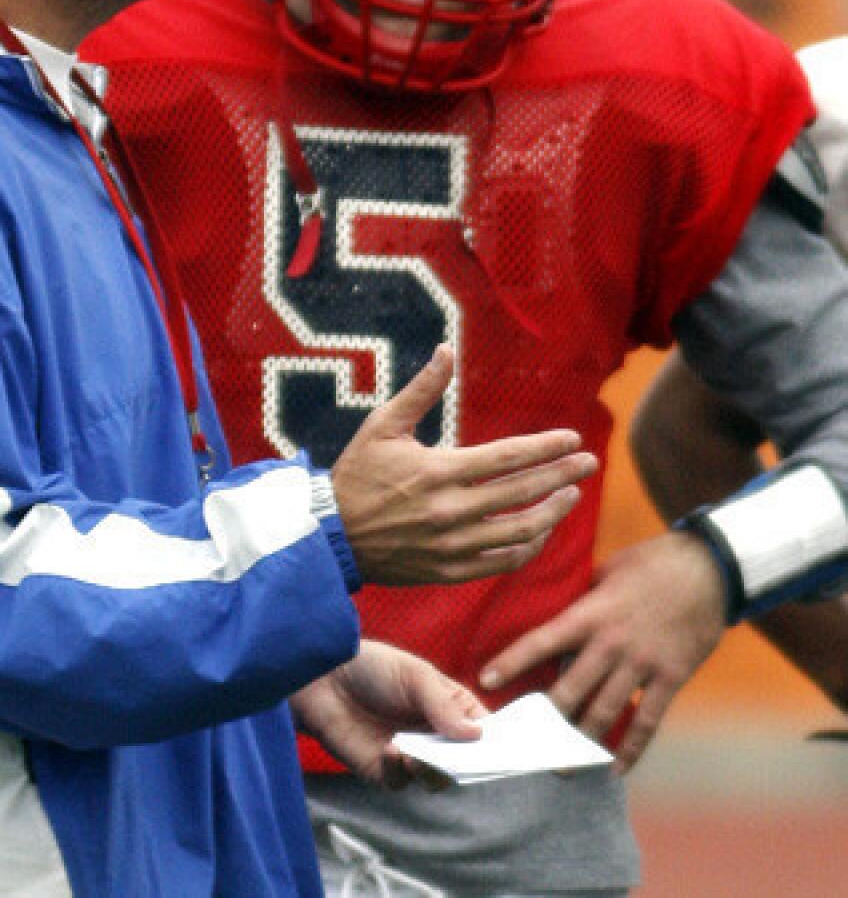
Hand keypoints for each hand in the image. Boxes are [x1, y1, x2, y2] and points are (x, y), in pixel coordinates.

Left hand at [291, 639, 485, 787]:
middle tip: (466, 760)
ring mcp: (409, 754)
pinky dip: (399, 769)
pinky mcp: (382, 769)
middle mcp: (433, 734)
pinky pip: (400, 782)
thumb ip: (443, 703)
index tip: (509, 751)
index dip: (496, 742)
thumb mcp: (413, 674)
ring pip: (435, 778)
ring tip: (420, 755)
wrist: (321, 675)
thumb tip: (477, 734)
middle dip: (467, 763)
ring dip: (433, 770)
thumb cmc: (371, 666)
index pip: (482, 730)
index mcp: (448, 707)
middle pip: (463, 761)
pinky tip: (391, 750)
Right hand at [331, 345, 596, 584]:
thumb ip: (421, 390)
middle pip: (523, 493)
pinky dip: (528, 547)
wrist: (330, 535)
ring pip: (520, 532)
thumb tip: (446, 349)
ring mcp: (452, 546)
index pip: (508, 457)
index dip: (545, 447)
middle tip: (590, 462)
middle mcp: (451, 510)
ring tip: (570, 495)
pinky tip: (540, 530)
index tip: (572, 438)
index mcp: (438, 471)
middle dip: (562, 475)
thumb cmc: (357, 473)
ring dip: (553, 512)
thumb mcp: (383, 425)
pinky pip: (502, 562)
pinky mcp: (449, 571)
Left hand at [479, 531, 725, 770]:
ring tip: (562, 766)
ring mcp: (642, 663)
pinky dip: (630, 749)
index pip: (542, 640)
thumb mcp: (608, 572)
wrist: (709, 568)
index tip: (484, 680)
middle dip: (546, 720)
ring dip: (581, 742)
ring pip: (604, 712)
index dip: (512, 661)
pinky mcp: (671, 678)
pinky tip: (615, 768)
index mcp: (591, 612)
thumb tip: (558, 621)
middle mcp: (612, 642)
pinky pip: (647, 721)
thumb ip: (584, 601)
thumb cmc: (652, 563)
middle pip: (570, 689)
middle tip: (525, 743)